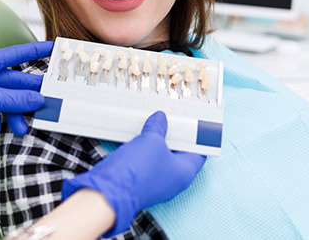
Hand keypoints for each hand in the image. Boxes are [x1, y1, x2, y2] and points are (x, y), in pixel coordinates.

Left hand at [0, 41, 52, 177]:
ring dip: (14, 112)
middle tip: (47, 99)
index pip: (13, 54)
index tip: (51, 48)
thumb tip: (37, 98)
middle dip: (27, 93)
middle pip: (12, 81)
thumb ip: (13, 98)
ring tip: (23, 126)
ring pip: (5, 99)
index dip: (33, 51)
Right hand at [61, 111, 205, 236]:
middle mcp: (172, 181)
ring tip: (152, 126)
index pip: (198, 152)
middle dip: (173, 137)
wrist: (110, 188)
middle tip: (169, 121)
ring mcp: (156, 183)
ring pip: (161, 158)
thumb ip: (158, 127)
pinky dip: (144, 150)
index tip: (192, 124)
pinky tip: (139, 137)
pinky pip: (147, 163)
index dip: (195, 136)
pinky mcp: (140, 182)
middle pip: (178, 154)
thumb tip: (160, 119)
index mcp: (184, 173)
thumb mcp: (152, 140)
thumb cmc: (137, 171)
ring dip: (156, 143)